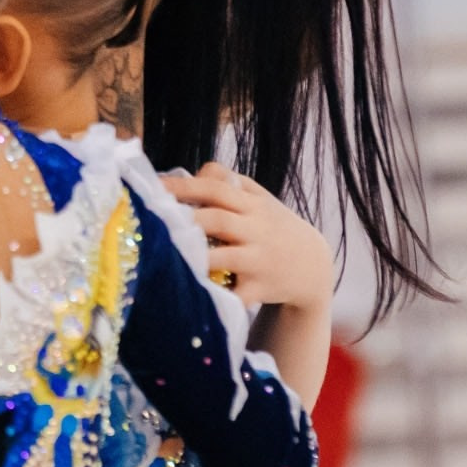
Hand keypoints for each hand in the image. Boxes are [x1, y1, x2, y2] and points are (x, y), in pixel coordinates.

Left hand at [163, 162, 332, 311]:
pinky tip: (191, 293)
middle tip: (154, 221)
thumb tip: (189, 172)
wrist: (313, 267)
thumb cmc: (272, 227)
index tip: (153, 187)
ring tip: (167, 255)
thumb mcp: (257, 198)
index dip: (183, 186)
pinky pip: (235, 294)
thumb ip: (226, 182)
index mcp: (251, 204)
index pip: (215, 189)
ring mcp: (258, 261)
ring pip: (225, 257)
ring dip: (197, 257)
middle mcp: (255, 230)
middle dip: (187, 220)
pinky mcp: (259, 290)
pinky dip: (216, 294)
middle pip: (217, 219)